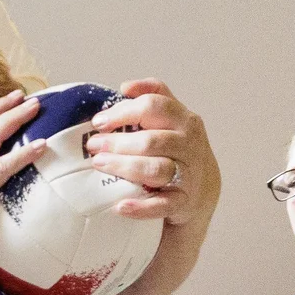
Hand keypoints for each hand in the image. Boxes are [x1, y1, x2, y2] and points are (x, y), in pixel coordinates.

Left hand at [82, 79, 218, 227]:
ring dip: (124, 167)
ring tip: (100, 164)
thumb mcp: (171, 120)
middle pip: (151, 140)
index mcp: (183, 120)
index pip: (153, 107)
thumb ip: (153, 98)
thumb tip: (126, 86)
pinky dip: (141, 207)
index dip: (124, 112)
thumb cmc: (177, 149)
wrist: (202, 188)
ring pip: (155, 169)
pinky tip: (120, 207)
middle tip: (92, 146)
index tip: (98, 122)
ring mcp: (188, 173)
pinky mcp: (183, 201)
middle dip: (117, 142)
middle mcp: (189, 144)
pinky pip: (162, 205)